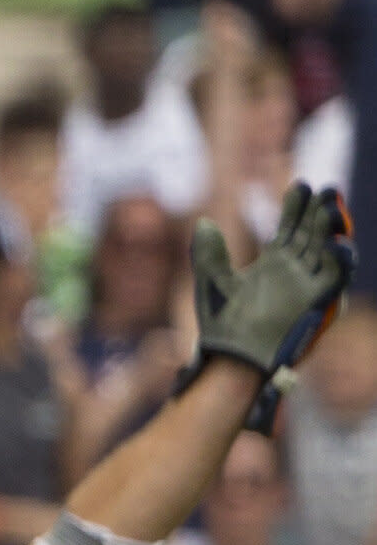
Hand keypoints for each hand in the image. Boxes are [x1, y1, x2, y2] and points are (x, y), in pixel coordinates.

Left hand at [191, 182, 356, 428]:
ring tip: (330, 205)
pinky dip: (340, 258)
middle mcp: (295, 271)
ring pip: (328, 248)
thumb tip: (203, 222)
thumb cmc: (221, 326)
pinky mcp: (320, 302)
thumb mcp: (212, 282)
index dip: (296, 207)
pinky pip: (338, 276)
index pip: (291, 228)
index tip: (298, 185)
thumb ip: (209, 253)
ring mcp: (309, 285)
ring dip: (332, 227)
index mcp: (273, 264)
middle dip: (318, 210)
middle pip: (312, 233)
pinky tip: (336, 241)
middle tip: (323, 189)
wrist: (230, 360)